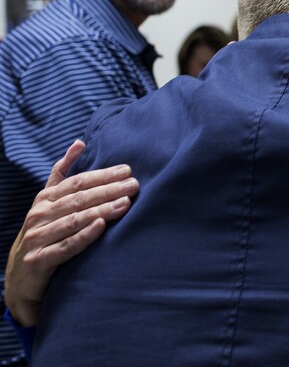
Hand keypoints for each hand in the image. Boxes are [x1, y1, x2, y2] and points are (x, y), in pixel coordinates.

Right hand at [4, 140, 138, 326]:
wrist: (22, 279)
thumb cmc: (44, 234)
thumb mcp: (49, 202)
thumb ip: (62, 173)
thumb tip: (80, 142)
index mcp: (45, 199)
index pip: (77, 182)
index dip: (103, 175)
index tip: (127, 170)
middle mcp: (39, 215)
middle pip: (78, 199)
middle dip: (108, 190)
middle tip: (134, 185)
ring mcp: (37, 238)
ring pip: (74, 220)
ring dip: (101, 210)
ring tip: (125, 203)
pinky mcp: (39, 260)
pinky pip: (65, 246)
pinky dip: (84, 236)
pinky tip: (100, 227)